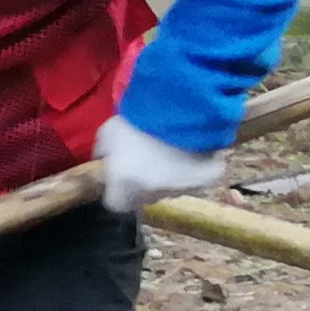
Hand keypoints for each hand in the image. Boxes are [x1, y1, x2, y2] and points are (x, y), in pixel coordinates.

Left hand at [94, 115, 226, 215]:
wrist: (179, 107)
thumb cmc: (138, 119)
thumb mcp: (106, 132)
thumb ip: (102, 152)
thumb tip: (103, 160)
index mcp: (124, 184)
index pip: (116, 204)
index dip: (117, 192)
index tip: (120, 178)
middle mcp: (152, 193)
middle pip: (145, 198)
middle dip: (143, 184)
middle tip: (147, 161)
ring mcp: (182, 189)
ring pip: (172, 190)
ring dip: (169, 177)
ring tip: (171, 152)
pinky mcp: (207, 181)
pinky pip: (198, 179)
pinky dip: (195, 170)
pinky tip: (192, 152)